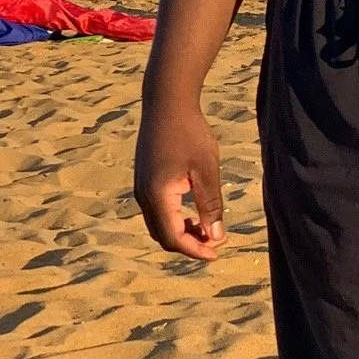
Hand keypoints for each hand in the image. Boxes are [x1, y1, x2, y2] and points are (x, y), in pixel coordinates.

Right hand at [134, 101, 225, 259]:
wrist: (167, 105)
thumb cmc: (191, 134)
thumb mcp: (206, 171)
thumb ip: (210, 205)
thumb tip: (216, 236)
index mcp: (157, 196)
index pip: (174, 237)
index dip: (195, 250)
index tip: (217, 253)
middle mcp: (143, 196)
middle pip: (163, 236)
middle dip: (189, 244)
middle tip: (216, 243)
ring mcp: (141, 188)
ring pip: (159, 225)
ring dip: (182, 232)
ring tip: (209, 229)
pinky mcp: (144, 181)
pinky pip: (157, 212)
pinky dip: (175, 219)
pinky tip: (195, 214)